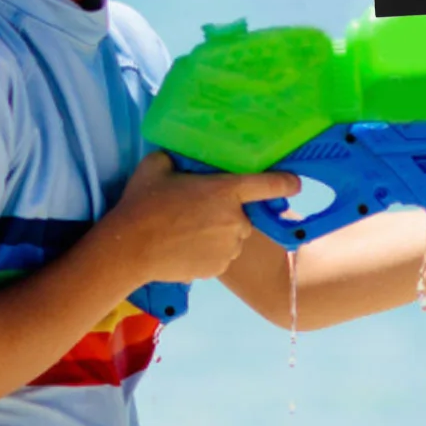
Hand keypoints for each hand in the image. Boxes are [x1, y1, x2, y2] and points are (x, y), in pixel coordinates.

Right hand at [107, 151, 300, 282]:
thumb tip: (181, 157)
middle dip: (228, 212)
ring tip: (188, 231)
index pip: (269, 185)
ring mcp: (229, 247)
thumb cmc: (143, 204)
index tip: (296, 183)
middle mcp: (235, 220)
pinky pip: (221, 256)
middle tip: (198, 211)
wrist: (129, 249)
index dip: (286, 182)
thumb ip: (178, 159)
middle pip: (243, 214)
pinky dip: (209, 252)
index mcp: (226, 191)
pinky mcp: (218, 268)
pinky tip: (185, 248)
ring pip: (232, 237)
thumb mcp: (157, 166)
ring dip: (219, 233)